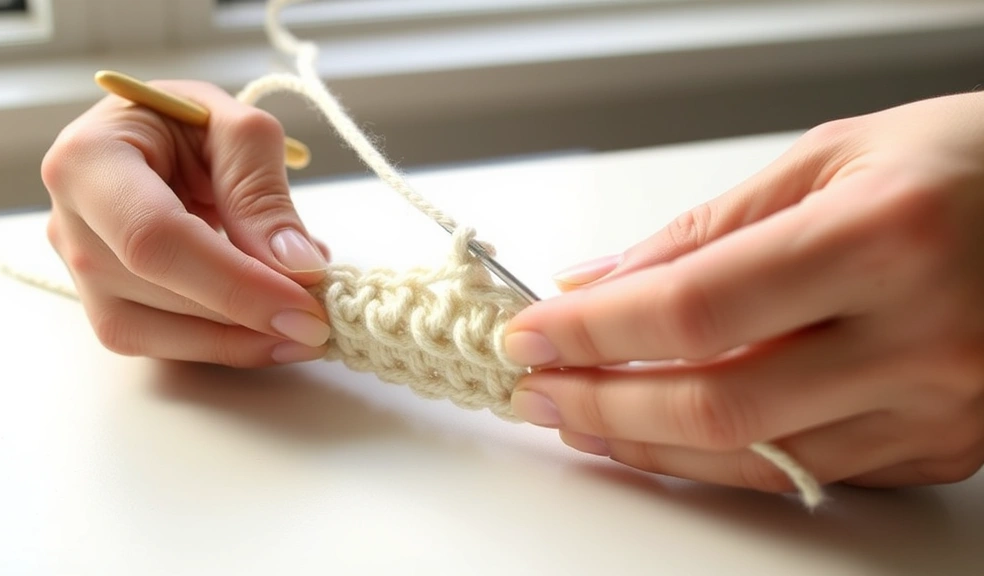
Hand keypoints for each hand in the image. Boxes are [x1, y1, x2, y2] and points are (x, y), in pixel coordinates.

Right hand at [42, 80, 331, 367]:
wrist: (157, 142)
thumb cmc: (192, 125)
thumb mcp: (238, 131)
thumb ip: (264, 193)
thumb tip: (298, 267)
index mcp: (89, 161)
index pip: (156, 237)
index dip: (233, 281)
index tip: (304, 306)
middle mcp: (69, 222)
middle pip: (158, 289)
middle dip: (250, 312)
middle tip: (323, 316)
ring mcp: (79, 272)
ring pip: (158, 332)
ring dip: (242, 338)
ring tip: (306, 322)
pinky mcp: (105, 306)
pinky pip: (162, 346)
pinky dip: (225, 345)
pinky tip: (272, 332)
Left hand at [504, 91, 983, 493]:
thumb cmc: (970, 164)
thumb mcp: (832, 159)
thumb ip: (708, 230)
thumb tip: (603, 281)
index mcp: (883, 239)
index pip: (695, 307)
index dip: (593, 331)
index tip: (530, 333)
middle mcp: (921, 336)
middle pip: (717, 402)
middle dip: (603, 403)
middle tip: (537, 391)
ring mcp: (941, 405)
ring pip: (758, 457)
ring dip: (650, 444)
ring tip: (584, 420)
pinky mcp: (945, 445)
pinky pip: (809, 470)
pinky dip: (723, 458)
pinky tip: (668, 436)